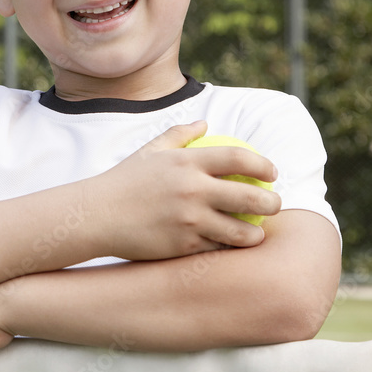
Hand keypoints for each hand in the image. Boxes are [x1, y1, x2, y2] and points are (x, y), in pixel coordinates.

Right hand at [89, 121, 279, 259]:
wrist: (96, 216)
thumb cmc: (123, 181)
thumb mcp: (149, 151)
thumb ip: (179, 135)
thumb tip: (205, 123)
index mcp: (186, 162)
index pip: (239, 158)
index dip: (263, 165)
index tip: (271, 173)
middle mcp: (192, 189)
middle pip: (251, 196)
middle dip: (273, 202)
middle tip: (274, 204)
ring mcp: (189, 220)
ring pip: (241, 230)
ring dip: (256, 233)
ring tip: (256, 232)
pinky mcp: (184, 245)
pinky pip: (218, 248)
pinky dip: (227, 247)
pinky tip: (228, 245)